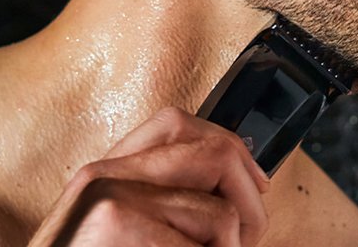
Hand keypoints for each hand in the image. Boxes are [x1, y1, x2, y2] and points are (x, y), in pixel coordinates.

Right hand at [29, 107, 269, 245]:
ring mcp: (109, 201)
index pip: (177, 123)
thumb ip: (165, 201)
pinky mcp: (115, 227)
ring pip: (220, 215)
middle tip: (243, 242)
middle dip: (249, 204)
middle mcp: (103, 176)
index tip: (253, 185)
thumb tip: (244, 182)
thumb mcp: (118, 230)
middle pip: (215, 155)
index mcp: (104, 173)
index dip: (231, 149)